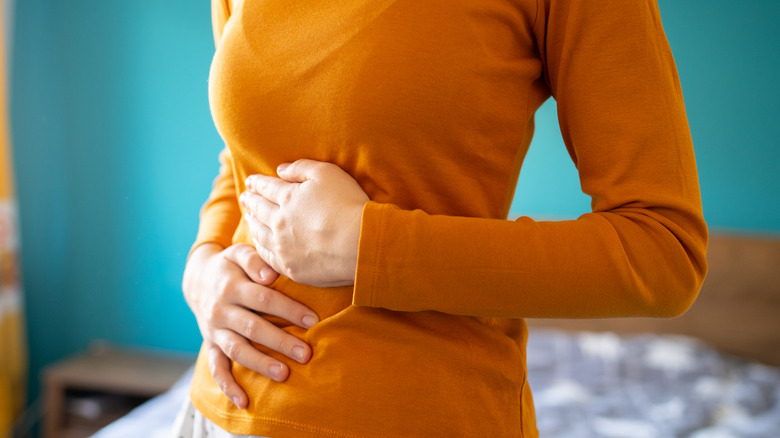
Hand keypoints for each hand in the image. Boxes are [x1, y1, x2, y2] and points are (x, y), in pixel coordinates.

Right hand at [182, 243, 319, 407]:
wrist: (196, 279)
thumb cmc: (229, 265)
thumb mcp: (237, 253)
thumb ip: (254, 259)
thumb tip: (270, 274)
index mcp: (231, 287)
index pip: (263, 299)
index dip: (288, 309)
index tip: (313, 321)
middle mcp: (220, 310)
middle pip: (253, 328)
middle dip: (280, 342)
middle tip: (306, 353)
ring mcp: (214, 330)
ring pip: (237, 350)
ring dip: (260, 364)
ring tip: (284, 374)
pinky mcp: (210, 345)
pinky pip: (216, 368)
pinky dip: (228, 386)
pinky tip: (244, 401)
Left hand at [241, 159, 368, 286]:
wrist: (359, 244)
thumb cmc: (348, 205)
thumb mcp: (327, 174)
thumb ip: (301, 168)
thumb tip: (280, 170)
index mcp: (288, 198)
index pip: (267, 187)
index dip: (257, 183)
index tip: (250, 181)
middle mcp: (279, 222)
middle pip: (259, 209)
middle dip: (250, 201)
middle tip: (244, 197)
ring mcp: (283, 247)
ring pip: (259, 233)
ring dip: (252, 223)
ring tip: (249, 218)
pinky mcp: (291, 267)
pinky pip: (267, 257)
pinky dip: (259, 247)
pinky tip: (259, 244)